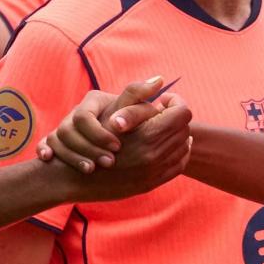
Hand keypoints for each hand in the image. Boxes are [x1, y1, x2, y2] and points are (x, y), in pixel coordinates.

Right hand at [50, 78, 190, 202]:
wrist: (79, 175)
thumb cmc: (92, 137)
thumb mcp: (113, 110)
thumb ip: (137, 93)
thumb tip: (160, 79)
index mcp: (150, 134)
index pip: (182, 112)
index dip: (174, 102)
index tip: (162, 100)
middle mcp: (156, 155)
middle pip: (184, 129)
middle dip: (175, 118)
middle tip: (161, 113)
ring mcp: (155, 171)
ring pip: (183, 148)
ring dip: (177, 135)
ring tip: (164, 127)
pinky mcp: (153, 183)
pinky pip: (178, 166)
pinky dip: (177, 153)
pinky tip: (166, 145)